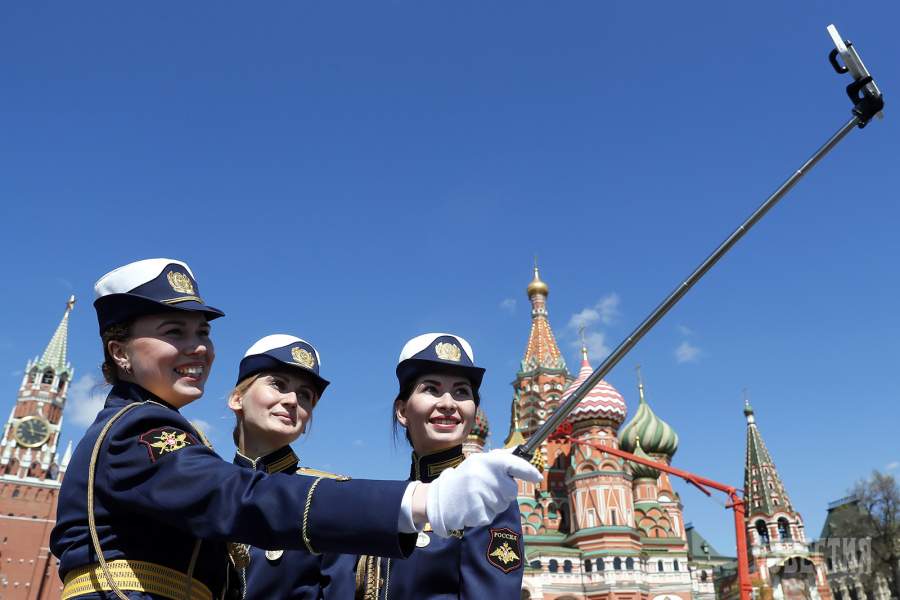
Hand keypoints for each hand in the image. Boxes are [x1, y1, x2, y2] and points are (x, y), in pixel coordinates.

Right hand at [425, 449, 541, 536]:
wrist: (441, 498)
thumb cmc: (464, 478)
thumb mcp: (479, 462)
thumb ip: (500, 458)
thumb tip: (520, 451)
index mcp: (487, 461)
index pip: (514, 464)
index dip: (528, 471)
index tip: (537, 477)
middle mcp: (485, 476)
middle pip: (512, 490)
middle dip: (503, 491)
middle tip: (486, 488)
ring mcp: (481, 495)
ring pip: (503, 504)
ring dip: (494, 503)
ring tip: (477, 497)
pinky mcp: (479, 512)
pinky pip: (493, 515)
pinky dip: (486, 513)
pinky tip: (474, 506)